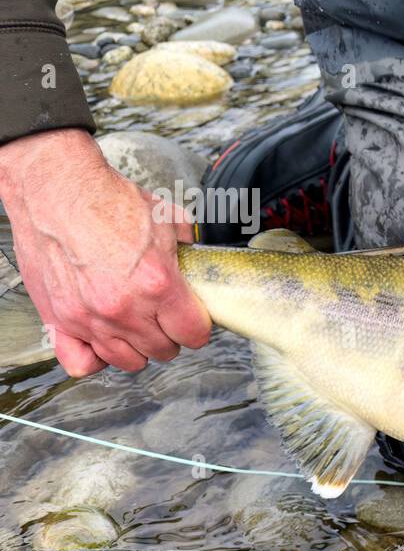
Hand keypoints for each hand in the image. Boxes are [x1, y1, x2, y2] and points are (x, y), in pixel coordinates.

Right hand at [0, 128, 209, 375]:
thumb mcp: (168, 219)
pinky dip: (96, 357)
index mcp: (158, 284)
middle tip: (164, 317)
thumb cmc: (107, 200)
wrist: (56, 188)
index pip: (193, 334)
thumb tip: (200, 265)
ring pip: (128, 361)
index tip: (194, 320)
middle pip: (163, 349)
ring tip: (137, 327)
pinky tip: (104, 340)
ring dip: (138, 347)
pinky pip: (81, 362)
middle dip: (170, 335)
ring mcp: (90, 317)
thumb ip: (189, 250)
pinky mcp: (60, 318)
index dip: (198, 327)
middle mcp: (124, 308)